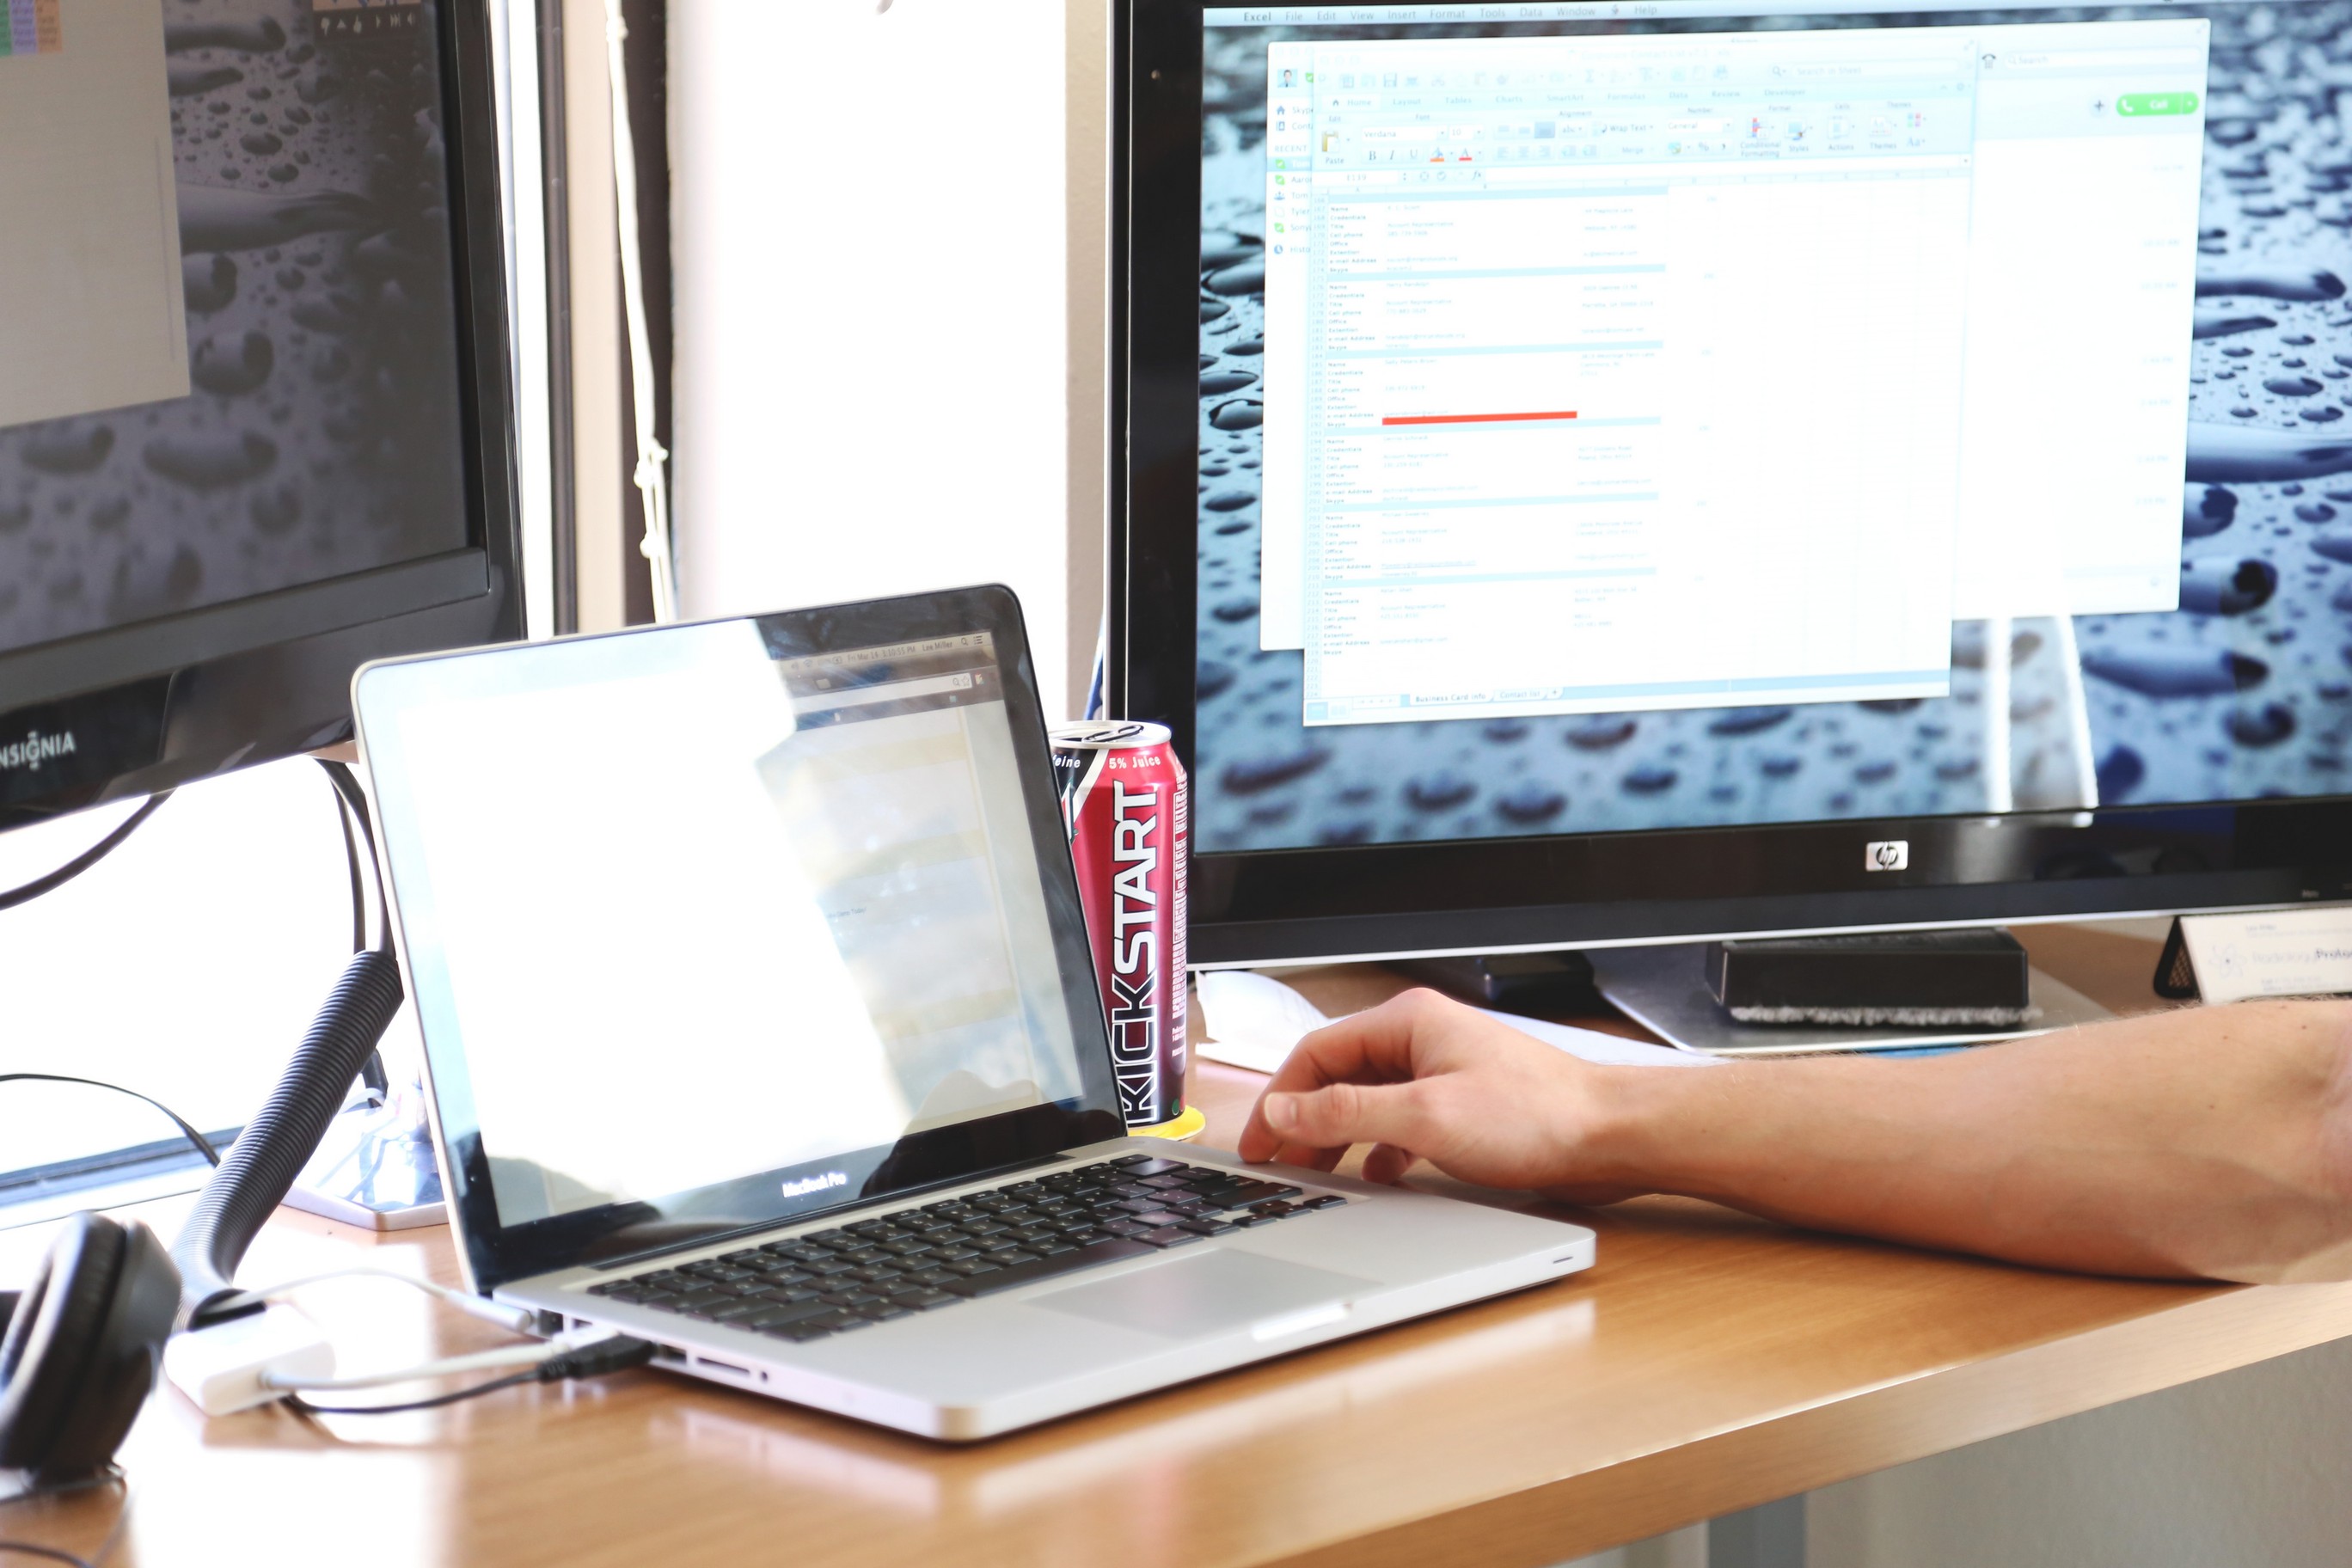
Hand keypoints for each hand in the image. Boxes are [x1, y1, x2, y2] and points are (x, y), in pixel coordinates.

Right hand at [1236, 988, 1651, 1202]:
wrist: (1610, 1136)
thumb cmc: (1536, 1115)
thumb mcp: (1424, 1118)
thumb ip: (1345, 1113)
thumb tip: (1284, 1111)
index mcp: (1407, 1022)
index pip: (1316, 1053)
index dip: (1278, 1099)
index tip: (1259, 1140)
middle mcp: (1422, 1038)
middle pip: (1338, 1076)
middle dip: (1304, 1121)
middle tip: (1279, 1163)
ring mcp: (1444, 1070)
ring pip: (1369, 1101)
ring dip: (1340, 1137)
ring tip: (1320, 1173)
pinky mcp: (1464, 1103)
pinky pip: (1402, 1120)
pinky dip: (1381, 1148)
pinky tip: (1381, 1175)